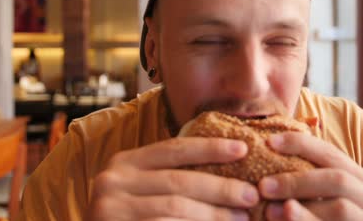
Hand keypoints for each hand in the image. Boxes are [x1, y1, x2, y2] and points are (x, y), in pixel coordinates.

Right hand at [87, 137, 258, 220]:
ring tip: (241, 218)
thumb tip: (229, 166)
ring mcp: (111, 208)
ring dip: (214, 214)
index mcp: (125, 162)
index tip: (242, 149)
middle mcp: (113, 180)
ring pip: (176, 208)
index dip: (210, 147)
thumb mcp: (144, 187)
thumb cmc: (131, 216)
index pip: (174, 148)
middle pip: (179, 180)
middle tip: (250, 194)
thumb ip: (172, 175)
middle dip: (220, 187)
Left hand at [258, 133, 362, 220]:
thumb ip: (308, 179)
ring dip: (302, 210)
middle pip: (336, 179)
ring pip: (339, 209)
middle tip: (263, 186)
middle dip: (297, 181)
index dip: (300, 144)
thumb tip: (270, 151)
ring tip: (271, 212)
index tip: (269, 142)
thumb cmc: (331, 220)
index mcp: (360, 178)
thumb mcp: (325, 197)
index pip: (330, 152)